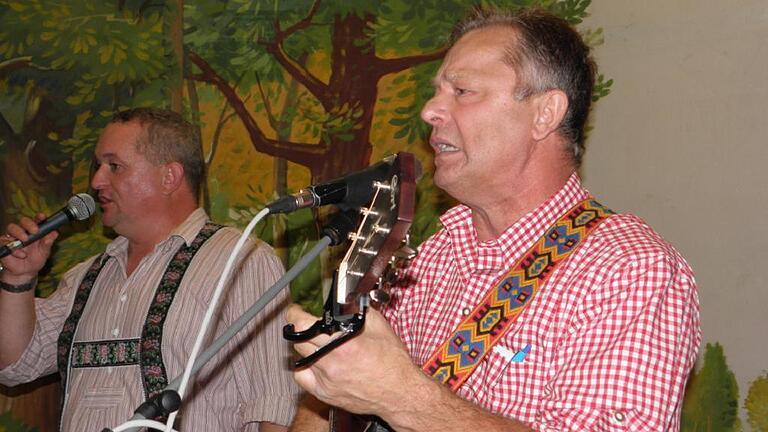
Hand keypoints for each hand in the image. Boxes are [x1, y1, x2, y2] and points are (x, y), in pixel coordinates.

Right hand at [0, 213, 57, 283]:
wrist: (26, 272)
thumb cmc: (36, 259)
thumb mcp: (44, 252)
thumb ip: (48, 243)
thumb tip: (55, 233)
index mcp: (35, 231)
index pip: (37, 220)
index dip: (39, 217)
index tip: (42, 217)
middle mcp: (23, 231)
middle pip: (23, 221)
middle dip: (29, 224)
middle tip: (35, 231)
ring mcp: (12, 237)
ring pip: (11, 228)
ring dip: (19, 233)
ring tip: (25, 241)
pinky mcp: (4, 245)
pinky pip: (4, 242)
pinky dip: (14, 249)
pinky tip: (22, 254)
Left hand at [286, 304, 424, 417]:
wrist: (399, 392)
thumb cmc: (392, 363)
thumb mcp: (378, 326)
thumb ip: (356, 310)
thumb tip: (343, 300)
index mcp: (342, 344)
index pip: (302, 325)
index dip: (295, 314)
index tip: (296, 311)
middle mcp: (331, 363)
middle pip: (297, 340)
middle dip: (301, 329)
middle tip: (308, 325)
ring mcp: (325, 380)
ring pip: (298, 357)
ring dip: (304, 347)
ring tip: (316, 344)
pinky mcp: (324, 394)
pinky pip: (302, 377)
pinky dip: (305, 367)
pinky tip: (315, 363)